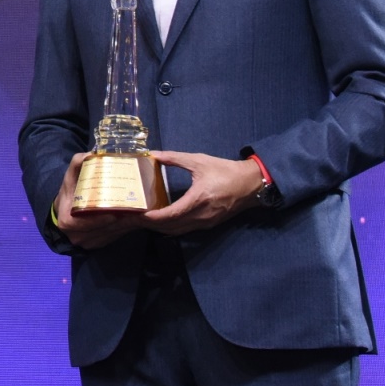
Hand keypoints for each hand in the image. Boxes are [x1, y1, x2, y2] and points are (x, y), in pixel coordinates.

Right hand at [52, 152, 143, 249]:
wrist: (64, 210)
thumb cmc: (69, 192)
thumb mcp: (70, 177)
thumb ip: (78, 163)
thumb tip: (92, 153)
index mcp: (67, 222)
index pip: (83, 224)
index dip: (99, 221)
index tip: (114, 214)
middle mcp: (76, 236)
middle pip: (101, 231)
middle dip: (119, 223)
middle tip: (135, 213)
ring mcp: (87, 243)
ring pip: (109, 236)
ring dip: (124, 228)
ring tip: (138, 216)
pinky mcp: (97, 244)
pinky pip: (112, 238)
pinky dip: (123, 230)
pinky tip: (134, 220)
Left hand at [137, 151, 262, 235]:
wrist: (250, 185)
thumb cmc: (225, 171)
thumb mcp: (199, 161)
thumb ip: (175, 158)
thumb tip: (154, 154)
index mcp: (198, 199)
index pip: (170, 215)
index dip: (152, 217)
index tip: (138, 214)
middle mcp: (201, 216)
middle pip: (170, 227)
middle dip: (151, 224)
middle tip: (134, 218)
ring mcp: (205, 223)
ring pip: (177, 231)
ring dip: (160, 228)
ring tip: (144, 220)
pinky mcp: (208, 225)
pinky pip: (185, 230)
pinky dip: (171, 228)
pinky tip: (162, 221)